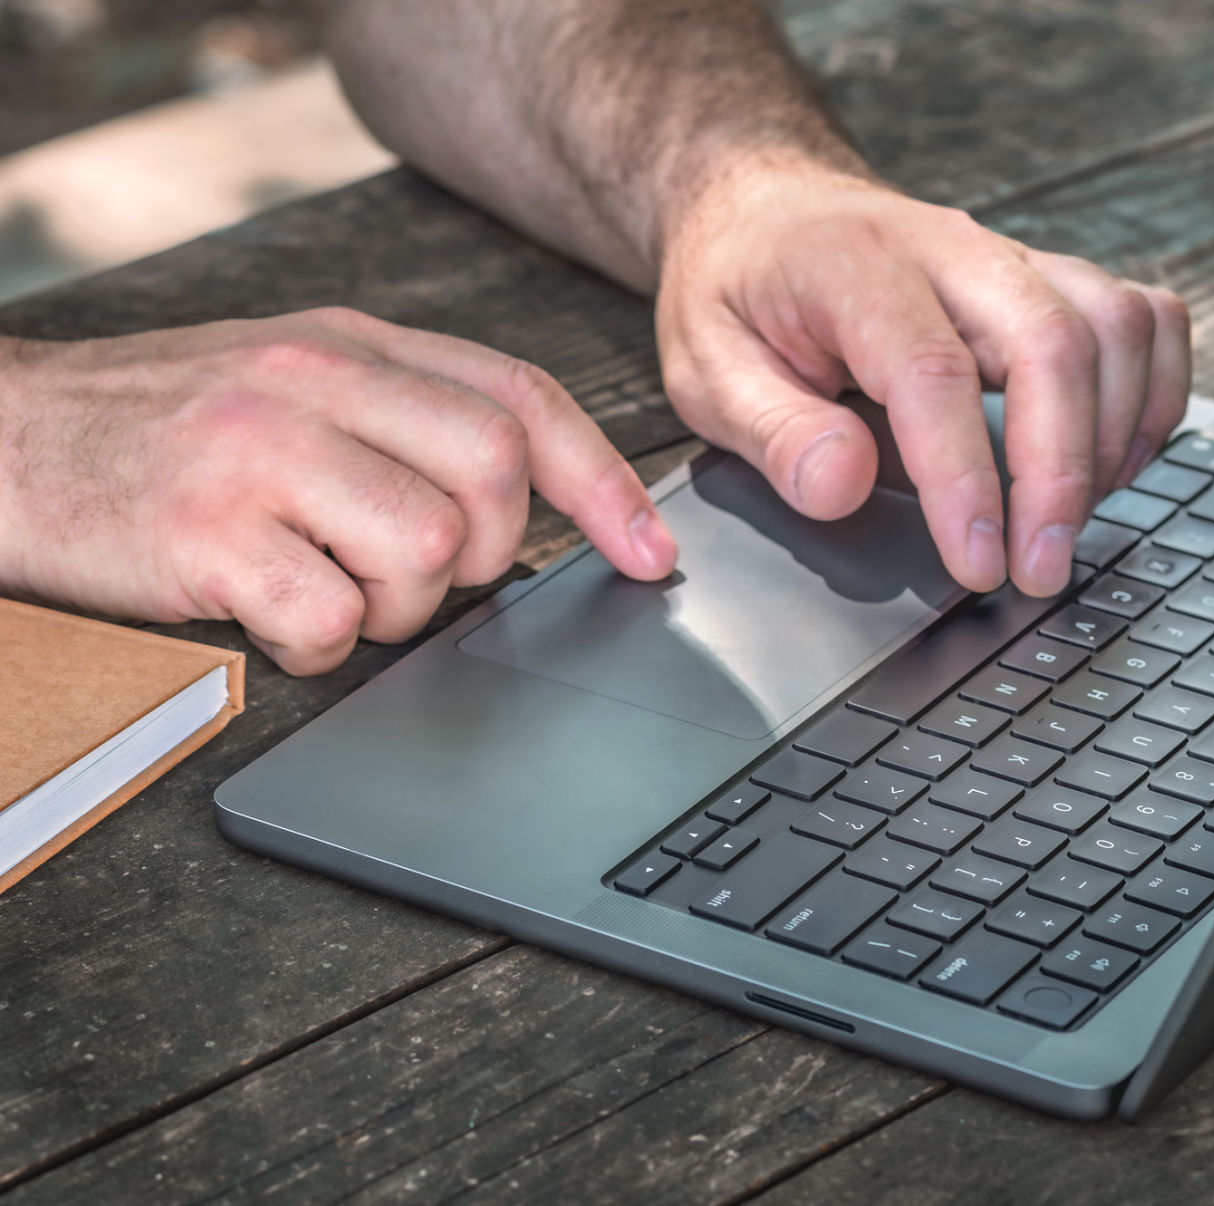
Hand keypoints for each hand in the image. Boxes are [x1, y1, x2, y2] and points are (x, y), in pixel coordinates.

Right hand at [0, 308, 676, 673]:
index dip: (604, 484)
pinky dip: (318, 643)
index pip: (521, 398)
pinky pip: (329, 619)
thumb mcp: (293, 382)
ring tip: (327, 588)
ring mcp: (258, 451)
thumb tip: (533, 503)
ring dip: (397, 605)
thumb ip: (407, 419)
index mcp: (352, 342)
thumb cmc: (160, 429)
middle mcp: (314, 379)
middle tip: (418, 574)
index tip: (650, 555)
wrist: (0, 436)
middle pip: (493, 476)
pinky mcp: (204, 533)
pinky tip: (271, 615)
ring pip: (425, 553)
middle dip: (485, 554)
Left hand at [653, 160, 1190, 596]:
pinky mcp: (1056, 279)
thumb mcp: (705, 366)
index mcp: (855, 269)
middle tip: (1039, 570)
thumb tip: (839, 485)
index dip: (967, 478)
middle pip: (1053, 341)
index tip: (978, 564)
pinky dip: (1155, 394)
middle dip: (1062, 472)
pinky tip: (1113, 462)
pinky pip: (1145, 319)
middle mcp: (952, 251)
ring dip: (1116, 435)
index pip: (933, 372)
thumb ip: (770, 429)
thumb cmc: (742, 290)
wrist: (771, 210)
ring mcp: (1015, 260)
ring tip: (1068, 521)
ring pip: (1116, 324)